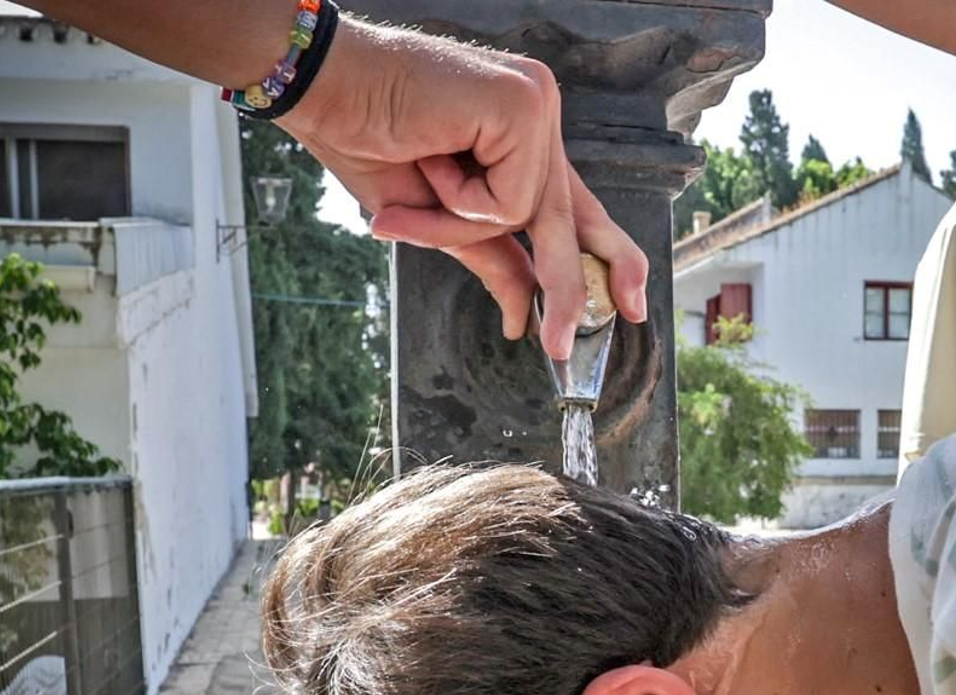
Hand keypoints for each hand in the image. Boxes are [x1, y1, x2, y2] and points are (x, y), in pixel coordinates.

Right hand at [280, 18, 648, 359]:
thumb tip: (520, 312)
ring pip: (530, 217)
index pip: (574, 206)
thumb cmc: (365, 137)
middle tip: (561, 345)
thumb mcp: (435, 219)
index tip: (632, 303)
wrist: (322, 88)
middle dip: (565, 287)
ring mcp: (535, 105)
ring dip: (462, 221)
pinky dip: (461, 199)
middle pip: (569, 218)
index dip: (609, 256)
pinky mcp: (522, 104)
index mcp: (519, 138)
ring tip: (418, 179)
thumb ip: (488, 255)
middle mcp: (537, 116)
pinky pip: (509, 199)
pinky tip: (429, 155)